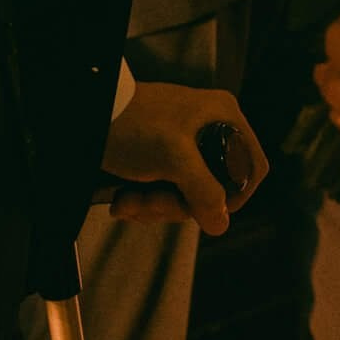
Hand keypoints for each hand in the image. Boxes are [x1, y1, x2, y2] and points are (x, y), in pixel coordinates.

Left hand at [99, 82, 267, 233]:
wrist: (87, 115)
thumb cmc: (135, 126)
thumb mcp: (174, 158)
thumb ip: (204, 192)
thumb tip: (221, 224)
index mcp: (224, 117)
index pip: (253, 166)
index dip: (238, 194)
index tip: (210, 210)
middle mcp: (210, 129)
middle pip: (214, 188)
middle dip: (180, 205)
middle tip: (154, 201)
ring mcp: (184, 144)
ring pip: (185, 195)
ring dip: (155, 207)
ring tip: (130, 200)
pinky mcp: (159, 157)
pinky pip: (164, 190)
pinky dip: (143, 201)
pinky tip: (123, 200)